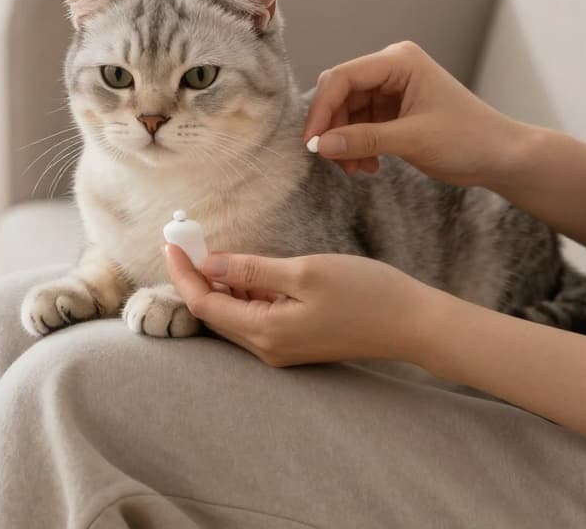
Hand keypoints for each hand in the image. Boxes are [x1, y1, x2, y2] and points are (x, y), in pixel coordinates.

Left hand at [165, 244, 449, 366]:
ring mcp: (282, 347)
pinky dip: (246, 290)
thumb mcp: (303, 272)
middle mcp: (267, 348)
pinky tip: (247, 267)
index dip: (183, 273)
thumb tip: (209, 263)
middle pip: (215, 311)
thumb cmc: (365, 294)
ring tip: (211, 245)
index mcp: (265, 333)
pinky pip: (257, 315)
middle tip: (187, 237)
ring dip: (221, 281)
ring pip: (236, 312)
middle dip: (197, 274)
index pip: (205, 304)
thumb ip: (251, 268)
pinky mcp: (296, 340)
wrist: (414, 323)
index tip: (171, 243)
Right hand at [303, 41, 524, 186]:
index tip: (312, 142)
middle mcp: (392, 68)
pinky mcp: (394, 110)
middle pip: (341, 93)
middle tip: (331, 159)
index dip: (322, 109)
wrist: (500, 157)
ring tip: (355, 169)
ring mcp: (393, 89)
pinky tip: (367, 166)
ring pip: (347, 112)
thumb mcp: (413, 140)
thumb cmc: (468, 139)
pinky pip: (360, 124)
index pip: (343, 77)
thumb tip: (321, 145)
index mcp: (399, 61)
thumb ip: (364, 140)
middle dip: (334, 128)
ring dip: (345, 141)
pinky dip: (357, 145)